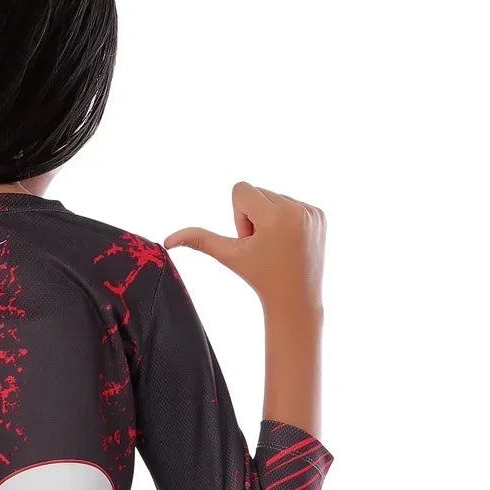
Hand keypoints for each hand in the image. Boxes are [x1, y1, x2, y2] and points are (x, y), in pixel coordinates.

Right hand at [165, 183, 324, 314]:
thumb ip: (200, 240)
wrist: (295, 300)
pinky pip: (294, 203)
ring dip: (270, 219)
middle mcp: (296, 209)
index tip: (251, 240)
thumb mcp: (229, 256)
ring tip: (277, 247)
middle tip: (264, 246)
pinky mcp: (321, 215)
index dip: (239, 216)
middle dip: (255, 217)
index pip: (241, 189)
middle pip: (259, 193)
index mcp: (274, 216)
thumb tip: (167, 240)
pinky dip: (288, 221)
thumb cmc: (259, 278)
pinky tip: (290, 243)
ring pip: (276, 197)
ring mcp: (311, 212)